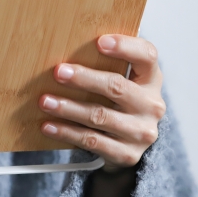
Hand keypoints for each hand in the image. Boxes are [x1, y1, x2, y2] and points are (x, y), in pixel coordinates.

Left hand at [39, 35, 165, 172]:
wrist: (131, 144)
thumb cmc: (121, 103)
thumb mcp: (125, 82)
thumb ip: (108, 65)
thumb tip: (68, 48)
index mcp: (152, 79)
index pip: (147, 55)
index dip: (125, 46)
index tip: (100, 42)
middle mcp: (151, 105)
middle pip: (117, 87)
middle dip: (84, 79)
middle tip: (59, 72)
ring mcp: (141, 132)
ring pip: (100, 116)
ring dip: (68, 108)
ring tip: (45, 101)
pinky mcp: (127, 155)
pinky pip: (92, 141)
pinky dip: (67, 132)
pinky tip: (49, 126)